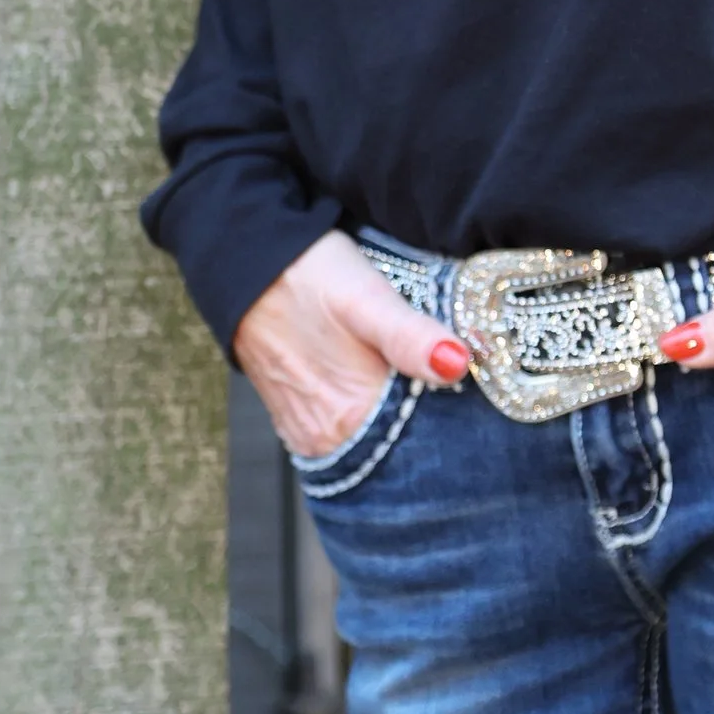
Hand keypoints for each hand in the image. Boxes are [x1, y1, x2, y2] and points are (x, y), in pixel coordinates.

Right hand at [234, 231, 474, 459]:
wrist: (244, 265)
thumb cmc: (306, 276)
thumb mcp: (367, 298)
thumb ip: (411, 336)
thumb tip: (457, 364)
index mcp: (348, 418)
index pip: (424, 446)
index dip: (452, 419)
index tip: (468, 391)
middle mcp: (325, 439)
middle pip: (398, 447)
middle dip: (428, 423)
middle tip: (443, 376)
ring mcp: (307, 433)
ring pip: (373, 439)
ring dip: (397, 417)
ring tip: (412, 377)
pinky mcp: (296, 420)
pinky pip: (346, 431)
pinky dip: (368, 414)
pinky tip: (378, 382)